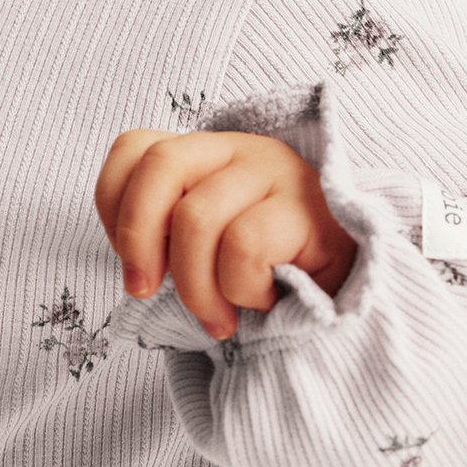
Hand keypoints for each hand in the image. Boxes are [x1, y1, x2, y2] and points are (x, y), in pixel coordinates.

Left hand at [94, 129, 358, 338]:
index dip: (115, 206)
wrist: (351, 300)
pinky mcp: (308, 210)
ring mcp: (276, 173)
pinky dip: (241, 288)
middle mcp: (239, 148)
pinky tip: (265, 299)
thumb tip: (134, 267)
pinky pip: (244, 246)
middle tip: (145, 292)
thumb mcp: (206, 250)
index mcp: (205, 153)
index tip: (133, 263)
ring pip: (196, 217)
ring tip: (218, 319)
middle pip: (160, 165)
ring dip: (195, 287)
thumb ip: (167, 236)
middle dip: (138, 238)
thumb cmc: (267, 277)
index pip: (134, 147)